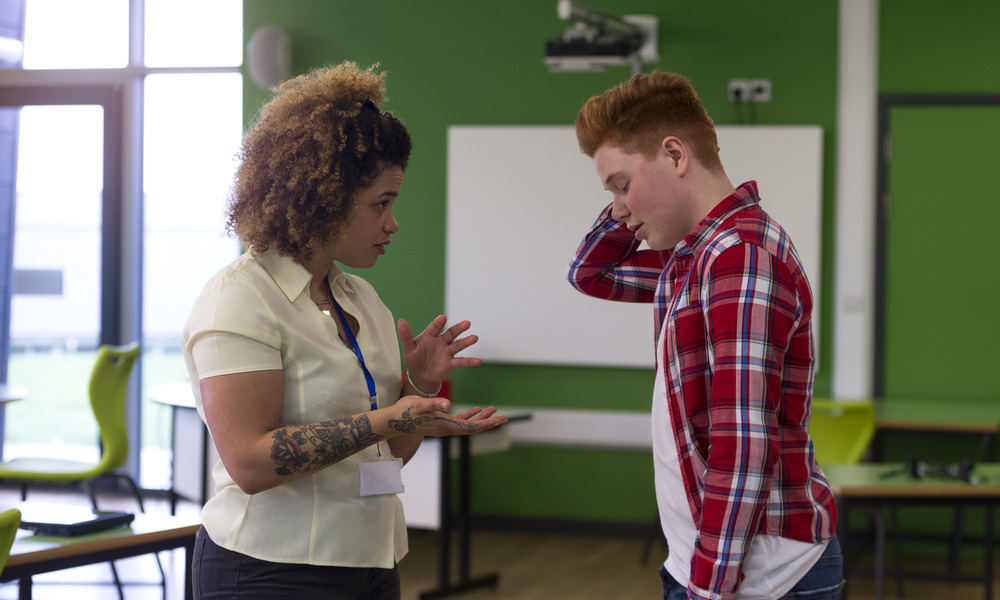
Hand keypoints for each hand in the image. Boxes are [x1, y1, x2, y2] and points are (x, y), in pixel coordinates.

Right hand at [387, 397, 506, 436]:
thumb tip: (448, 405)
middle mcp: (447, 428)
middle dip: (489, 422)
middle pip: (473, 427)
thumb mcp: (420, 404)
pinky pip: (460, 421)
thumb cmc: (405, 411)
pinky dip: (470, 415)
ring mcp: (444, 426)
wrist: (393, 419)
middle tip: (504, 417)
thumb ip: (434, 404)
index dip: (486, 423)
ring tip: (494, 410)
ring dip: (481, 418)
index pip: (471, 427)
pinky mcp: (440, 422)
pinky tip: (476, 409)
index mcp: (445, 425)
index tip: (499, 419)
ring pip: (468, 424)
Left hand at [398, 316, 481, 389]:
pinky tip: (478, 361)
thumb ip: (406, 335)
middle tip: (467, 323)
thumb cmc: (414, 359)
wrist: (420, 375)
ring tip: (475, 338)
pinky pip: (461, 361)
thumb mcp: (408, 348)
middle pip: (451, 333)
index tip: (443, 318)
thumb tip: (401, 320)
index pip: (435, 328)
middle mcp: (441, 341)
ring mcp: (447, 352)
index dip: (438, 323)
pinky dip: (470, 361)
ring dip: (466, 342)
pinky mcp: (450, 363)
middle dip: (459, 328)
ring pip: (458, 345)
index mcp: (430, 336)